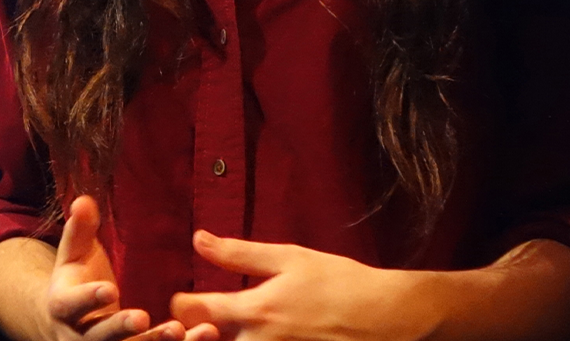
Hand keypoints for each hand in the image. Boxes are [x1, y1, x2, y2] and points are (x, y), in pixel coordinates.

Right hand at [48, 195, 185, 340]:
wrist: (72, 322)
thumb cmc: (76, 279)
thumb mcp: (73, 253)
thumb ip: (79, 228)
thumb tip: (83, 199)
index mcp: (64, 306)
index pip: (74, 304)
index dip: (90, 298)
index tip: (109, 289)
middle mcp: (81, 337)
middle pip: (102, 337)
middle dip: (122, 327)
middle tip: (142, 318)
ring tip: (180, 330)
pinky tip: (206, 334)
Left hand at [171, 232, 424, 340]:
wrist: (389, 318)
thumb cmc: (338, 281)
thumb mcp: (288, 258)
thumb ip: (238, 253)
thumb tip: (198, 239)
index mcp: (257, 311)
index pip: (194, 312)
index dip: (180, 305)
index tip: (183, 299)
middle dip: (195, 334)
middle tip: (196, 324)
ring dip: (224, 339)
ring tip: (222, 329)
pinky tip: (254, 336)